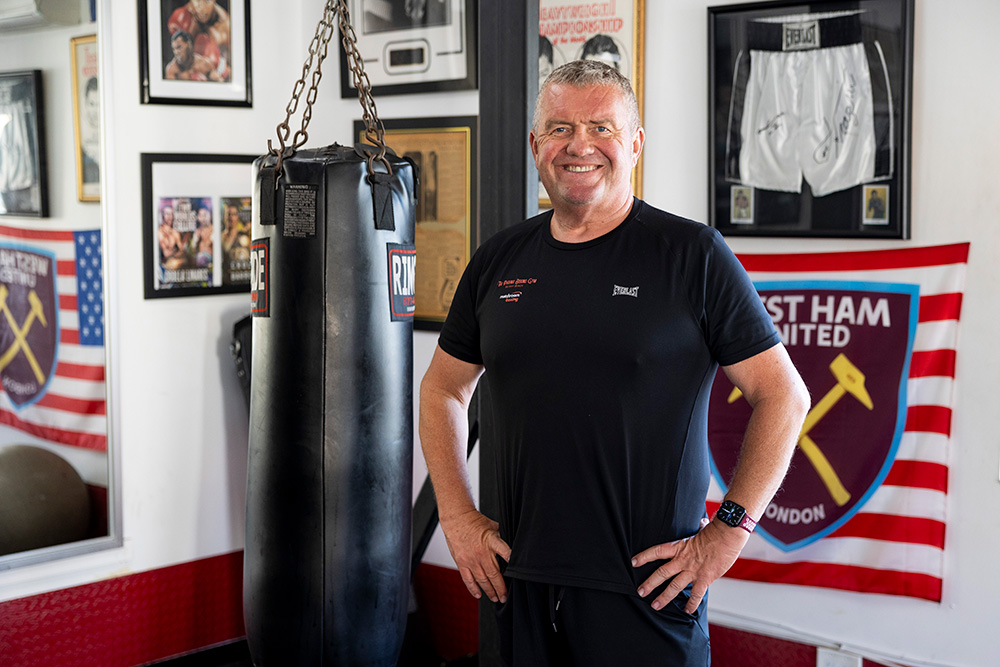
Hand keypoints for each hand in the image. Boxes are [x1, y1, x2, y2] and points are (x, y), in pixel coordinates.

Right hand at [439, 508, 511, 602]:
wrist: (457, 519)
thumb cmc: (475, 522)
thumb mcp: (493, 526)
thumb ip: (501, 539)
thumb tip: (512, 549)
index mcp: (491, 541)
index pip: (505, 552)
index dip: (511, 561)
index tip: (517, 572)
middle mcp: (482, 552)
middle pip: (494, 574)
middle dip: (501, 588)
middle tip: (505, 596)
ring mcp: (471, 559)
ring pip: (482, 580)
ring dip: (490, 591)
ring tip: (495, 598)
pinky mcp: (461, 563)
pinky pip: (468, 580)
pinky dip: (473, 589)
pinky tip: (479, 594)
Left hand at [631, 519, 746, 613]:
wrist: (728, 535)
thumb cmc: (716, 531)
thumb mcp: (702, 529)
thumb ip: (700, 529)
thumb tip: (703, 523)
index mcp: (680, 547)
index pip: (657, 552)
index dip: (644, 557)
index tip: (634, 562)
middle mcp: (683, 560)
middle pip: (661, 573)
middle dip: (649, 583)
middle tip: (640, 592)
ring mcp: (693, 570)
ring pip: (674, 587)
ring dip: (664, 597)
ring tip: (655, 605)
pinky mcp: (705, 578)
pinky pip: (696, 594)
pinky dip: (692, 604)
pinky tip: (687, 611)